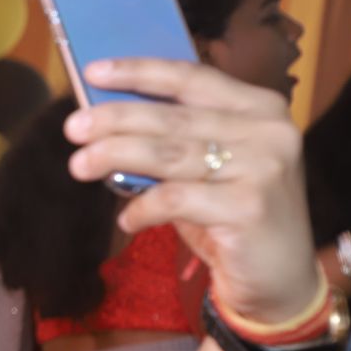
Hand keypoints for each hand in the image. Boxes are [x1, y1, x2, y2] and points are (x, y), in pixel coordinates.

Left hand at [64, 59, 315, 322]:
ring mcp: (264, 168)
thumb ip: (172, 140)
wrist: (278, 279)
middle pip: (173, 117)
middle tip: (73, 128)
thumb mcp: (205, 169)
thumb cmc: (230, 216)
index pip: (191, 78)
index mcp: (259, 108)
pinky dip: (142, 208)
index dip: (139, 71)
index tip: (93, 71)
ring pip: (169, 154)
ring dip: (115, 156)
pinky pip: (175, 200)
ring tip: (79, 165)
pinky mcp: (250, 207)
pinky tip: (125, 220)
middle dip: (115, 119)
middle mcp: (269, 131)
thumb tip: (102, 120)